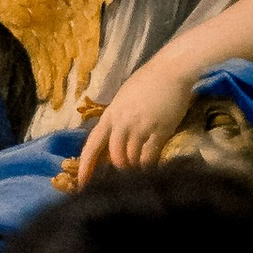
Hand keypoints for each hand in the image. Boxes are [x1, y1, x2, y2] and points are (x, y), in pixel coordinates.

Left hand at [70, 56, 198, 190]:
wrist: (171, 70)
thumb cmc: (148, 80)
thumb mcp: (124, 98)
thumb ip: (117, 118)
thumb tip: (114, 138)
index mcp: (110, 114)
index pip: (92, 144)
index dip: (85, 166)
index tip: (81, 183)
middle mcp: (122, 123)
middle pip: (115, 156)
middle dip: (119, 167)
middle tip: (126, 172)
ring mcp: (140, 128)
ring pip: (131, 158)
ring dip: (135, 166)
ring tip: (140, 167)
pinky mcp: (159, 131)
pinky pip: (149, 156)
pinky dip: (148, 164)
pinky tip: (152, 165)